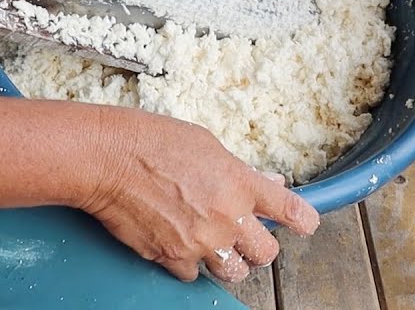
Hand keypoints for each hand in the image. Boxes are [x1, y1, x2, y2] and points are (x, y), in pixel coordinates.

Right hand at [80, 108, 319, 283]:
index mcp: (240, 183)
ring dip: (227, 261)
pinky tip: (178, 242)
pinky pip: (193, 275)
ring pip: (233, 272)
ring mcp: (201, 243)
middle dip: (259, 247)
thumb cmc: (152, 140)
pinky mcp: (173, 258)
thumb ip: (239, 170)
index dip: (303, 220)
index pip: (290, 209)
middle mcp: (227, 217)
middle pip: (266, 254)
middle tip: (246, 236)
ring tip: (212, 243)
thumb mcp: (206, 144)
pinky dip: (189, 264)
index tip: (306, 224)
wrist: (108, 159)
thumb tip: (267, 184)